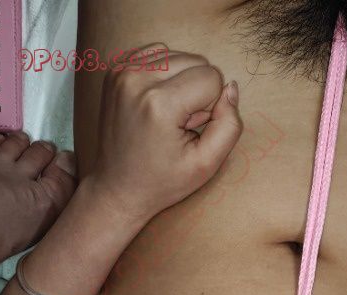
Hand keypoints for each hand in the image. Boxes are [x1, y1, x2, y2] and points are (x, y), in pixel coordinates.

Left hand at [86, 44, 241, 223]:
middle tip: (178, 125)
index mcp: (159, 104)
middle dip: (197, 93)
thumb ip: (229, 125)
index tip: (189, 130)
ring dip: (182, 83)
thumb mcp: (206, 165)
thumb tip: (231, 87)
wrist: (118, 188)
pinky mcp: (116, 68)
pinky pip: (158, 53)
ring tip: (166, 115)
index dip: (210, 108)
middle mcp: (137, 79)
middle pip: (197, 61)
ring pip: (180, 55)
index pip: (213, 77)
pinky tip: (157, 102)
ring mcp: (122, 70)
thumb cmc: (162, 182)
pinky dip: (165, 74)